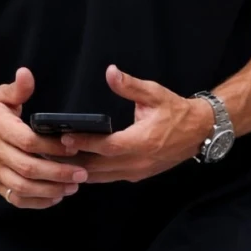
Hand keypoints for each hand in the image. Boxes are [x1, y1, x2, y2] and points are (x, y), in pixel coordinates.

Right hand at [0, 67, 86, 208]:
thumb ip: (17, 89)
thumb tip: (27, 73)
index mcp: (0, 129)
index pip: (28, 141)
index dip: (51, 147)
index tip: (73, 147)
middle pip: (28, 168)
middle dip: (57, 173)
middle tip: (81, 174)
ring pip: (23, 187)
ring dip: (50, 190)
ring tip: (72, 187)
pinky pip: (15, 198)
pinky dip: (36, 202)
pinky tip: (55, 198)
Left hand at [62, 66, 210, 183]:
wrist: (200, 131)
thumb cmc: (177, 111)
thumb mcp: (155, 94)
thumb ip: (130, 86)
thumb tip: (110, 72)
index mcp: (142, 141)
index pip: (107, 147)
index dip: (85, 144)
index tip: (65, 138)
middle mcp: (138, 161)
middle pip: (99, 167)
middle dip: (74, 161)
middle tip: (50, 154)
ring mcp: (138, 171)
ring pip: (102, 177)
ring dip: (80, 171)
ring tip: (57, 163)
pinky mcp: (138, 175)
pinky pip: (110, 178)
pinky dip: (92, 175)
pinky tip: (76, 168)